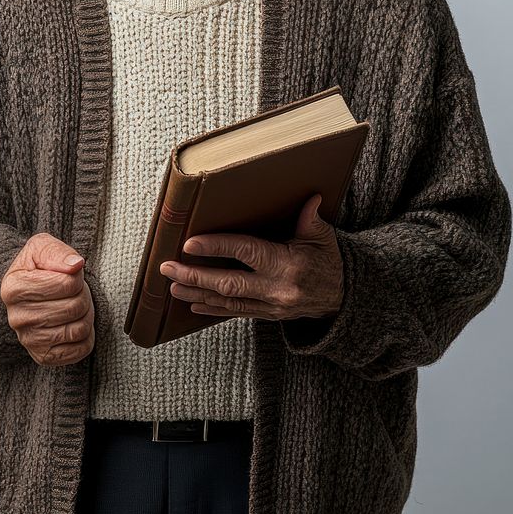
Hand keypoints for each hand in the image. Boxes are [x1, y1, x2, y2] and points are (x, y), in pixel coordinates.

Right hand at [0, 233, 94, 365]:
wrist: (24, 292)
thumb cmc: (36, 268)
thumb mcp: (41, 247)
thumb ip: (58, 252)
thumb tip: (76, 265)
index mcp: (13, 288)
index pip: (68, 283)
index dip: (77, 276)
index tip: (68, 274)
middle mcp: (17, 318)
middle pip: (76, 307)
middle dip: (83, 294)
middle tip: (75, 291)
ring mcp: (29, 340)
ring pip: (80, 328)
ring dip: (86, 314)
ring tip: (74, 304)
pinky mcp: (43, 356)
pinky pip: (81, 349)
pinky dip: (87, 335)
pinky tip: (73, 323)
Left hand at [159, 193, 342, 320]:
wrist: (344, 298)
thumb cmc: (330, 261)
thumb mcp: (323, 237)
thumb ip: (310, 218)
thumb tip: (311, 197)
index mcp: (288, 264)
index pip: (247, 253)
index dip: (217, 247)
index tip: (190, 244)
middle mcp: (277, 289)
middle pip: (229, 284)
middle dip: (194, 276)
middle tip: (167, 268)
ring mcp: (271, 306)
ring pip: (227, 302)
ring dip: (196, 294)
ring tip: (171, 286)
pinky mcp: (267, 316)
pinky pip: (235, 314)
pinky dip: (212, 309)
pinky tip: (192, 305)